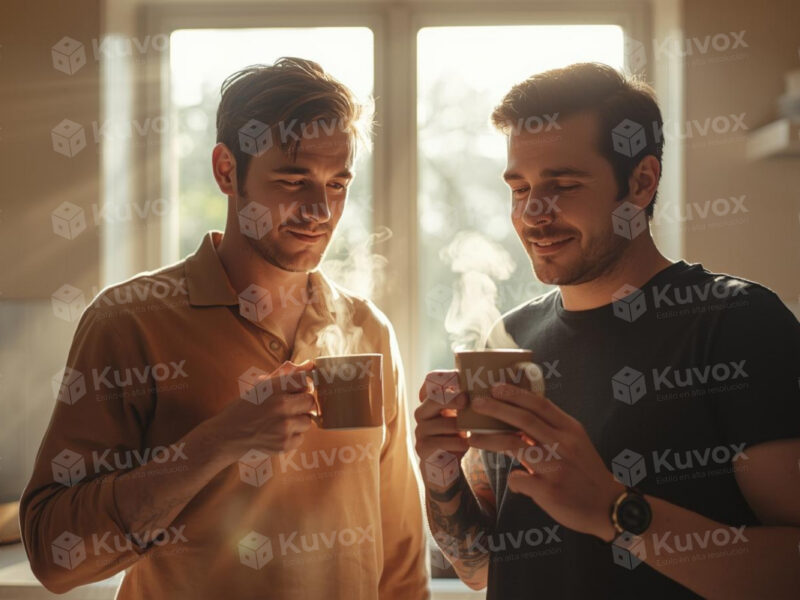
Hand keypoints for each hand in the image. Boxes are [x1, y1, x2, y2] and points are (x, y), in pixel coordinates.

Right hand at [213, 360, 316, 460]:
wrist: (226, 436)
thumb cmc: (244, 409)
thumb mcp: (261, 387)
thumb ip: (287, 376)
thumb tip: (311, 364)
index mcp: (273, 388)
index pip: (305, 380)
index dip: (302, 386)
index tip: (296, 391)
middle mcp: (280, 406)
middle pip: (310, 401)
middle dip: (302, 405)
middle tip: (288, 409)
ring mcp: (283, 426)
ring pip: (307, 421)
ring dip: (298, 422)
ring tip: (280, 422)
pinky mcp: (284, 444)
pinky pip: (301, 438)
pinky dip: (292, 437)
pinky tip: (277, 434)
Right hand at [414, 370, 469, 490]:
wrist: (446, 465)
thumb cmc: (457, 435)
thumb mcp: (463, 416)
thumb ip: (468, 400)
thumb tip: (492, 383)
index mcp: (432, 400)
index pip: (430, 381)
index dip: (444, 378)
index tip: (459, 380)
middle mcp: (423, 412)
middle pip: (433, 399)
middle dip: (451, 399)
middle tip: (466, 400)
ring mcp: (420, 430)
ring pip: (441, 423)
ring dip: (459, 426)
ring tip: (471, 430)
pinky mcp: (422, 448)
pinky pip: (440, 442)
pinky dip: (456, 442)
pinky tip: (466, 443)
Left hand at [467, 383, 623, 540]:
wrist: (607, 507)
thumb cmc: (585, 472)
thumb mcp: (576, 443)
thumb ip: (551, 429)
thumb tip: (518, 416)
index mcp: (570, 429)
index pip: (540, 404)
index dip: (516, 394)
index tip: (496, 387)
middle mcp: (564, 444)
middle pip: (524, 419)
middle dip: (496, 408)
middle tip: (476, 403)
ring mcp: (556, 466)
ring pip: (514, 445)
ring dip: (489, 440)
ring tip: (472, 437)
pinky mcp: (549, 489)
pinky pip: (518, 479)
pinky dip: (513, 479)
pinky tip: (516, 481)